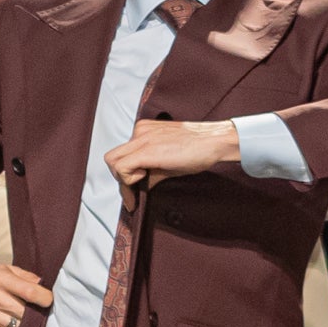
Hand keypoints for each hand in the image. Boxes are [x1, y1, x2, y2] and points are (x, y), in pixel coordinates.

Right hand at [0, 258, 52, 326]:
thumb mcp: (3, 268)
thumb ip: (25, 276)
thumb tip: (43, 286)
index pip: (29, 291)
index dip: (45, 299)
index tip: (49, 302)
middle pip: (24, 312)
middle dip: (36, 314)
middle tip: (40, 314)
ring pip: (16, 326)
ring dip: (25, 326)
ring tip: (28, 322)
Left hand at [101, 118, 239, 184]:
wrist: (214, 142)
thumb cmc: (198, 149)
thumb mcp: (169, 161)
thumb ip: (151, 171)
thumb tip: (141, 187)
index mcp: (144, 130)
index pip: (123, 155)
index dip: (125, 177)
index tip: (132, 194)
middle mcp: (139, 131)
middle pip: (114, 158)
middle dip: (120, 180)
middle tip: (132, 195)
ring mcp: (141, 139)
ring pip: (113, 162)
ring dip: (123, 180)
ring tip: (140, 188)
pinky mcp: (146, 151)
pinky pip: (122, 167)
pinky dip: (128, 180)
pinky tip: (144, 181)